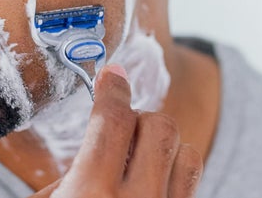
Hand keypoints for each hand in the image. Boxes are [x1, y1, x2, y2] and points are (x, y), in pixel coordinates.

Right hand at [30, 64, 202, 197]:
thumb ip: (69, 173)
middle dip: (139, 118)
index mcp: (91, 194)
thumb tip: (95, 139)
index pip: (114, 120)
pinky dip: (173, 171)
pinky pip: (192, 182)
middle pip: (160, 127)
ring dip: (163, 148)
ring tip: (137, 162)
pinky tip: (150, 182)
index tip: (112, 75)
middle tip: (119, 132)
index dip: (113, 88)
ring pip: (188, 153)